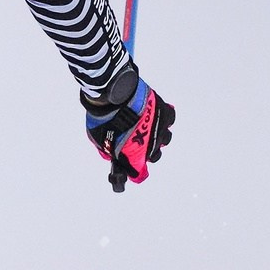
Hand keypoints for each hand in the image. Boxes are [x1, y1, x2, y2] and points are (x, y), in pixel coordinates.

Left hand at [82, 65, 174, 191]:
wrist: (114, 95)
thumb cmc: (105, 119)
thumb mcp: (99, 139)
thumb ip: (107, 149)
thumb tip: (108, 154)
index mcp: (136, 155)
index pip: (140, 174)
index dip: (136, 174)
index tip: (133, 173)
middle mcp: (151, 145)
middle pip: (155, 156)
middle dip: (147, 153)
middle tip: (138, 145)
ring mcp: (159, 128)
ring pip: (166, 139)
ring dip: (158, 137)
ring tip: (148, 130)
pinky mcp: (163, 112)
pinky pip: (170, 119)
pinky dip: (164, 119)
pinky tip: (156, 116)